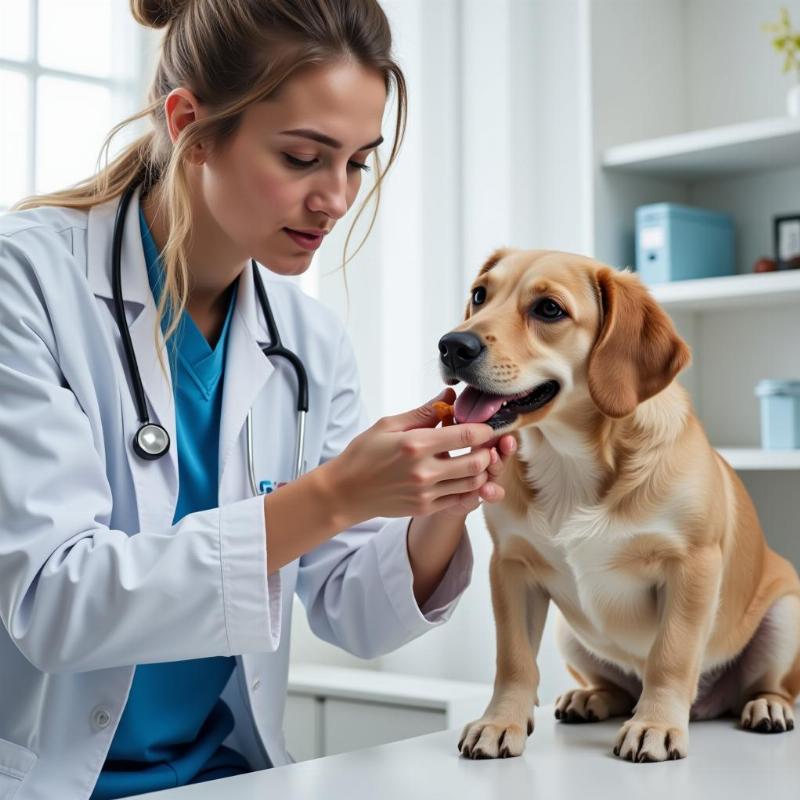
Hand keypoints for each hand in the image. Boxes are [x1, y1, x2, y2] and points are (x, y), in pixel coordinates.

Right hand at [329, 388, 513, 524]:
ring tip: (475, 459)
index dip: (484, 429)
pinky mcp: (425, 508)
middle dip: (487, 451)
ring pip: (473, 483)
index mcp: (416, 444)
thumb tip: (449, 397)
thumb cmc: (364, 454)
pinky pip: (460, 499)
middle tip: (485, 444)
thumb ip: (424, 412)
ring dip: (481, 470)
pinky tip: (462, 476)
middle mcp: (424, 471)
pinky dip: (468, 487)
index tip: (485, 426)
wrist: (346, 492)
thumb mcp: (389, 425)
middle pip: (477, 461)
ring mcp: (426, 493)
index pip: (466, 435)